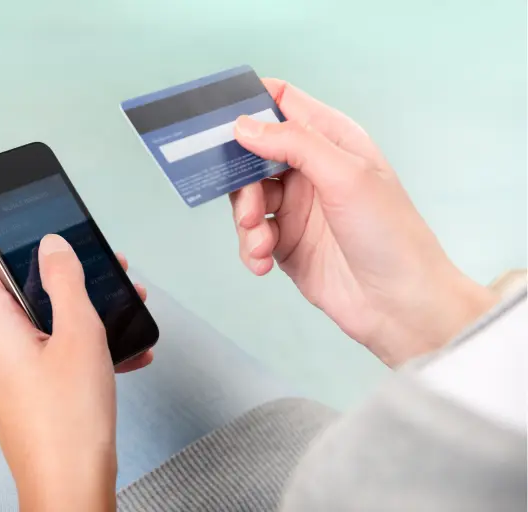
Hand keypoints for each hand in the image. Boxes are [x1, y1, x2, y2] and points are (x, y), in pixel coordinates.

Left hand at [0, 236, 148, 509]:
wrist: (70, 489)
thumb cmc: (71, 418)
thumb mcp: (80, 334)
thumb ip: (66, 280)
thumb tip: (51, 244)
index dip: (4, 237)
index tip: (37, 229)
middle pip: (16, 289)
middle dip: (62, 277)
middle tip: (103, 272)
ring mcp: (1, 372)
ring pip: (38, 322)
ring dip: (79, 312)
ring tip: (122, 310)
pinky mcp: (19, 392)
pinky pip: (45, 354)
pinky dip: (77, 346)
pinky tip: (122, 353)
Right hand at [231, 79, 498, 366]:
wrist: (400, 305)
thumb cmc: (390, 235)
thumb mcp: (345, 176)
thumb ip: (294, 143)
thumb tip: (245, 125)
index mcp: (332, 140)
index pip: (283, 102)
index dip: (251, 104)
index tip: (220, 119)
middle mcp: (311, 169)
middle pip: (253, 154)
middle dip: (241, 179)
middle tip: (250, 206)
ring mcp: (297, 207)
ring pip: (247, 197)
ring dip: (246, 220)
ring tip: (260, 241)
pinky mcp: (286, 242)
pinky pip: (252, 235)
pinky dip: (250, 247)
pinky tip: (263, 261)